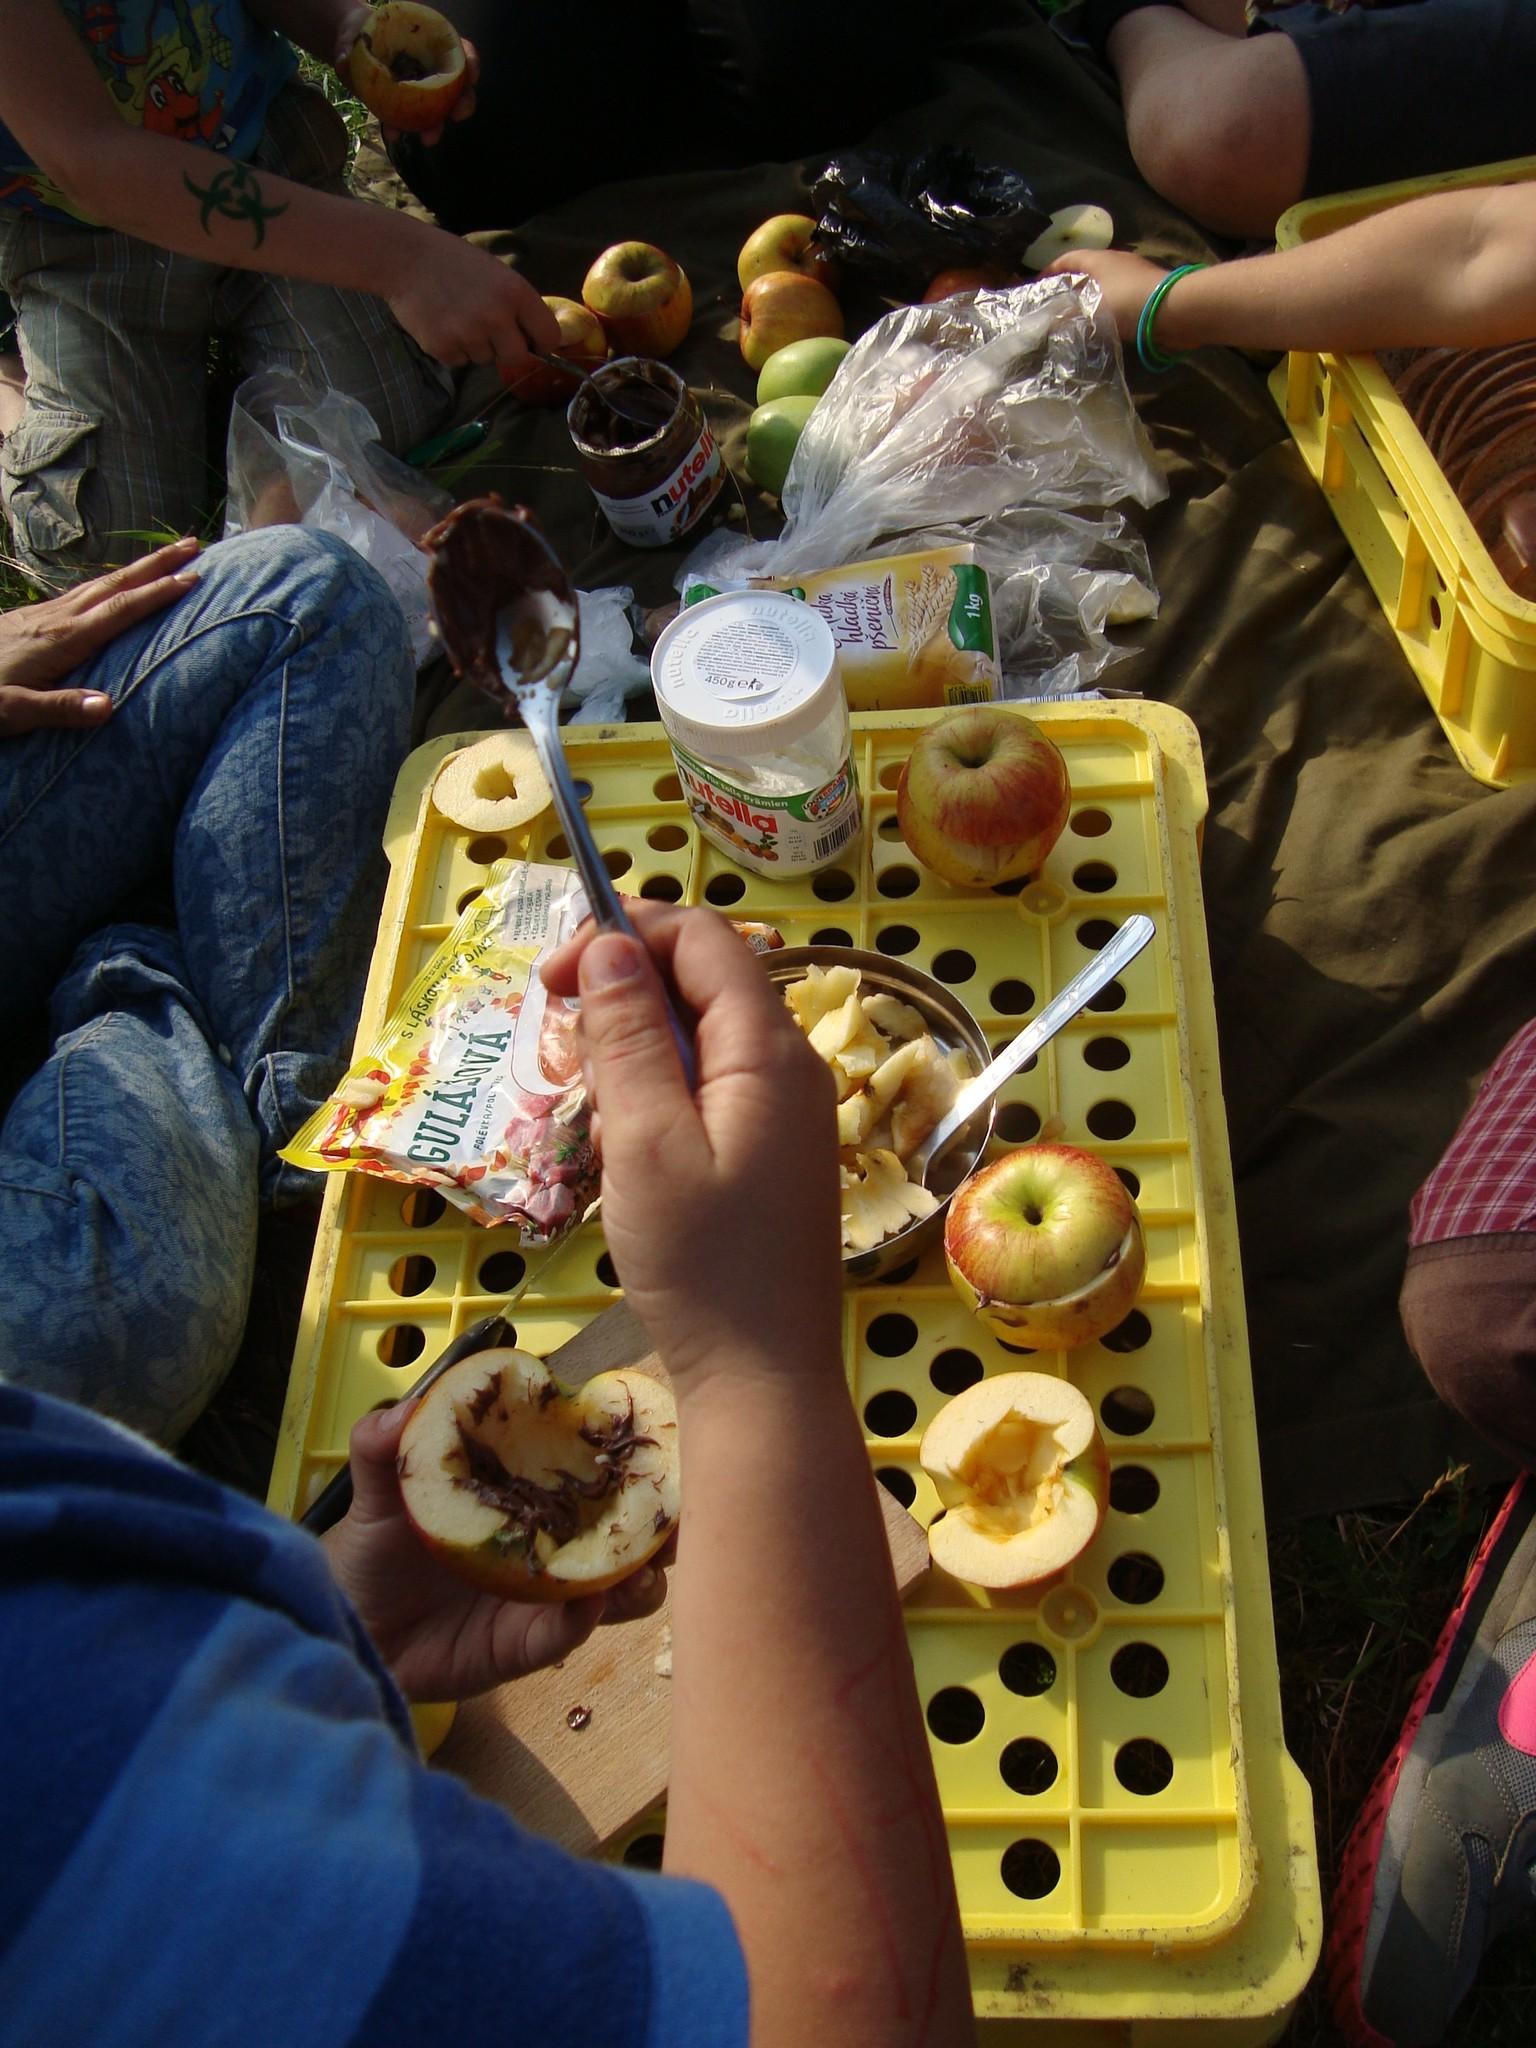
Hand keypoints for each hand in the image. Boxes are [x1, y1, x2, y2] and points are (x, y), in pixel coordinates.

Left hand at [0, 538, 198, 737]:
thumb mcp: (13, 712)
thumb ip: (59, 708)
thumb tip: (107, 707)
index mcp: (60, 639)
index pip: (118, 611)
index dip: (156, 594)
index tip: (192, 578)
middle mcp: (55, 619)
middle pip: (113, 584)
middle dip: (155, 564)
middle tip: (193, 545)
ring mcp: (42, 615)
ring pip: (98, 584)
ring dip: (135, 569)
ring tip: (166, 557)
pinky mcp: (31, 618)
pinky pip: (81, 594)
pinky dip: (109, 584)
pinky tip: (114, 585)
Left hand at [323, 1399, 668, 1701]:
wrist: (350, 1620)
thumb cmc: (375, 1544)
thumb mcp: (379, 1487)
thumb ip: (384, 1445)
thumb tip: (406, 1411)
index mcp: (535, 1488)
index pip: (599, 1466)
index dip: (639, 1457)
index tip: (667, 1445)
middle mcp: (556, 1538)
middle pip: (632, 1529)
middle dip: (667, 1523)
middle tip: (678, 1514)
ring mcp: (547, 1594)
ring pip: (620, 1588)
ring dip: (639, 1577)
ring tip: (639, 1568)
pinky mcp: (527, 1645)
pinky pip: (566, 1634)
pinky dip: (582, 1619)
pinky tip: (585, 1604)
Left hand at [332, 8, 480, 146]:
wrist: (350, 48)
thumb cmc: (359, 32)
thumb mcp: (353, 31)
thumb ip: (349, 44)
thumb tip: (344, 60)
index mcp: (428, 42)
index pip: (459, 49)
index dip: (470, 62)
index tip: (471, 76)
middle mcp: (431, 67)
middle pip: (459, 85)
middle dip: (463, 103)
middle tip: (457, 115)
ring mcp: (421, 90)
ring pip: (439, 109)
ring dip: (436, 125)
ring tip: (427, 139)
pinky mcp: (406, 107)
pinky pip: (410, 120)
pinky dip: (402, 128)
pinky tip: (394, 134)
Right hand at [385, 227, 560, 374]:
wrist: (404, 257)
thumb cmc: (453, 262)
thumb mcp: (495, 272)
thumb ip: (517, 304)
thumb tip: (536, 339)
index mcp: (515, 293)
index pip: (548, 336)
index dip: (540, 342)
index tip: (532, 341)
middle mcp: (495, 316)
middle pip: (518, 358)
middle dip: (507, 350)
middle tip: (489, 331)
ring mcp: (468, 334)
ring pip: (485, 359)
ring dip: (476, 346)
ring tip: (457, 316)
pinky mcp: (443, 348)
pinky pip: (460, 362)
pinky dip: (453, 348)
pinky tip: (441, 323)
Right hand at [540, 905, 843, 1391]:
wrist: (762, 1378)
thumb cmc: (703, 1264)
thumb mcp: (645, 1141)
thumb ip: (630, 1036)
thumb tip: (610, 944)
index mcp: (768, 1050)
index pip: (702, 938)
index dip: (625, 932)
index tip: (552, 973)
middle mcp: (788, 1067)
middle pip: (701, 981)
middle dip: (623, 991)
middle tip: (560, 1039)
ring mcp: (782, 1113)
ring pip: (699, 1037)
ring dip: (634, 1050)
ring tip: (593, 1112)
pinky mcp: (767, 1154)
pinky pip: (707, 1090)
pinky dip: (655, 1097)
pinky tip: (624, 1149)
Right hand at [1044, 248, 1170, 339]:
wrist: (1175, 309)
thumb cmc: (1128, 302)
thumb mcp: (1092, 309)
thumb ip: (1068, 315)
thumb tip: (1049, 321)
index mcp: (1099, 259)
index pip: (1068, 259)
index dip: (1051, 270)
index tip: (1037, 285)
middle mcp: (1116, 262)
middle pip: (1086, 270)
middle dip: (1068, 285)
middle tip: (1053, 305)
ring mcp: (1133, 276)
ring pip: (1103, 285)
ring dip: (1088, 298)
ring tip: (1074, 318)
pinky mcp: (1146, 293)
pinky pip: (1118, 298)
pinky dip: (1105, 308)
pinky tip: (1101, 325)